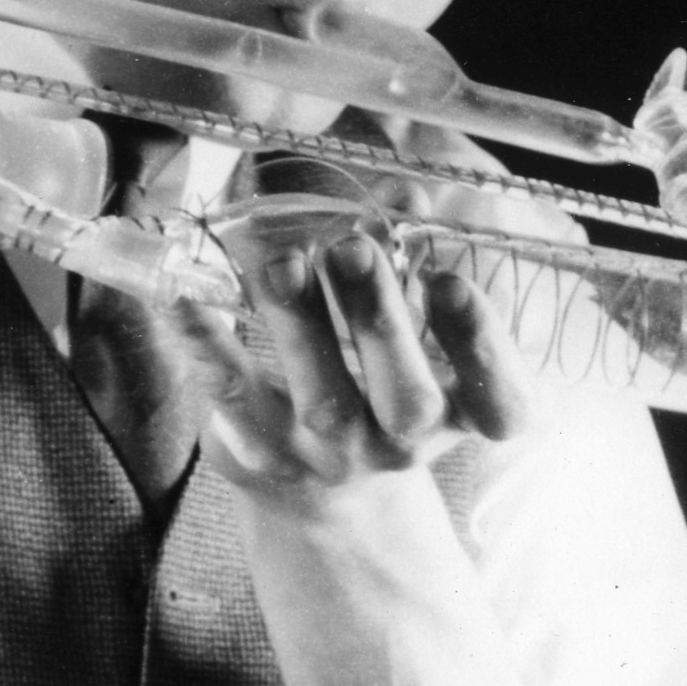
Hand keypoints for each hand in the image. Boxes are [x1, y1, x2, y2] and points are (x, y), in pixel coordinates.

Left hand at [173, 220, 535, 499]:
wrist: (324, 493)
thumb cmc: (377, 384)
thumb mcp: (412, 334)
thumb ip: (411, 263)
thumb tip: (405, 193)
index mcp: (460, 412)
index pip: (500, 399)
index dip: (481, 343)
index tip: (450, 281)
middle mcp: (403, 443)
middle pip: (405, 399)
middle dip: (379, 319)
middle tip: (353, 250)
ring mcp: (334, 456)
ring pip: (322, 401)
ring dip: (303, 326)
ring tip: (283, 262)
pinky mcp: (266, 454)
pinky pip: (235, 401)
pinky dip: (210, 347)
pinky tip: (187, 301)